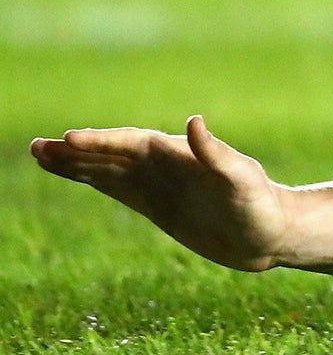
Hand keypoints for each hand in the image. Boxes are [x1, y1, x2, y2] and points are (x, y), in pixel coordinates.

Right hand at [27, 117, 290, 271]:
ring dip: (75, 163)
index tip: (68, 140)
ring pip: (107, 169)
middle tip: (37, 148)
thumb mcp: (242, 180)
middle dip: (75, 151)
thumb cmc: (262, 205)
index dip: (101, 142)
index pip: (132, 143)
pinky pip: (117, 188)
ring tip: (40, 156)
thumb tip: (193, 122)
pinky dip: (92, 180)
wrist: (273, 233)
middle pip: (112, 153)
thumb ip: (217, 154)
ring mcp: (159, 183)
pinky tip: (72, 174)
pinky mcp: (157, 204)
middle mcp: (165, 164)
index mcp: (181, 154)